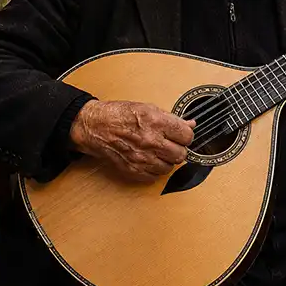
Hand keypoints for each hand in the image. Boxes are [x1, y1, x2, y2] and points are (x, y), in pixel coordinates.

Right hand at [69, 99, 194, 182]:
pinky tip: (149, 159)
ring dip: (167, 160)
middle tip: (171, 144)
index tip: (182, 135)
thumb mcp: (148, 108)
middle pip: (181, 154)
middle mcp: (150, 141)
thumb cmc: (119, 115)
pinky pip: (155, 177)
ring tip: (158, 151)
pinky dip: (154, 170)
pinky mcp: (134, 170)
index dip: (186, 135)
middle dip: (178, 149)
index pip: (187, 136)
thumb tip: (190, 124)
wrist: (95, 126)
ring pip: (169, 167)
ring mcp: (142, 158)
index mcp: (156, 122)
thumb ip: (171, 119)